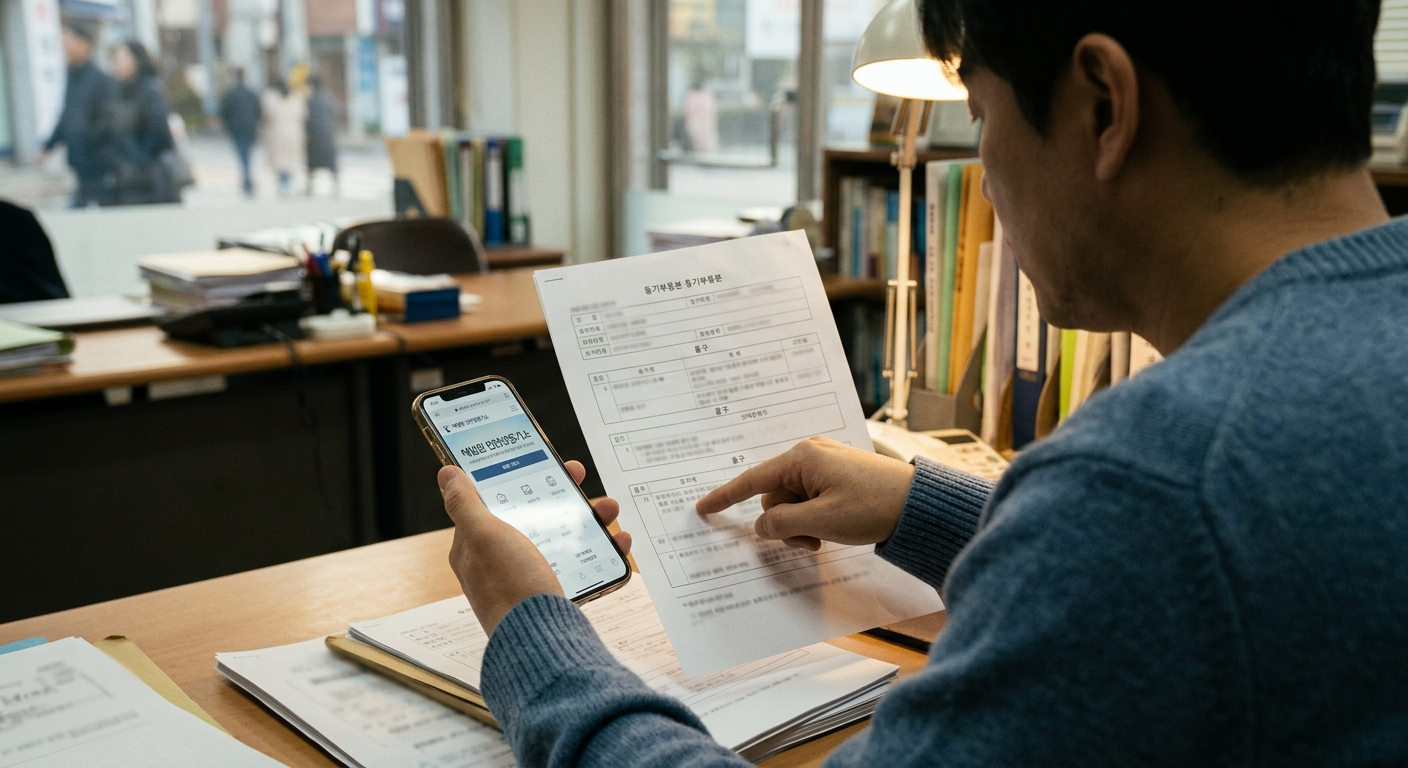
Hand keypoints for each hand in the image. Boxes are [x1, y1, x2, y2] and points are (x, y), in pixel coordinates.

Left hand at [441, 460, 631, 634]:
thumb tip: (447, 475)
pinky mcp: (554, 594)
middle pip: (532, 516)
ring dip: (587, 519)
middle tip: (581, 479)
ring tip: (609, 510)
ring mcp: (528, 578)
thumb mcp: (484, 536)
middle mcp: (501, 562)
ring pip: (561, 537)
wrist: (541, 645)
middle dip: (561, 496)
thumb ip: (465, 504)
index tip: (543, 460)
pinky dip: (602, 551)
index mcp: (476, 547)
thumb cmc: (509, 590)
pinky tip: (618, 543)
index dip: (517, 477)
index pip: (494, 501)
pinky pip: (581, 565)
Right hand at [696, 436, 914, 550]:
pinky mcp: (837, 476)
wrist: (920, 505)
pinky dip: (814, 519)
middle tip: (810, 543)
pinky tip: (833, 530)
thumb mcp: (821, 521)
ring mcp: (825, 465)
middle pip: (774, 496)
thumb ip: (782, 524)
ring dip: (801, 526)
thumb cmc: (874, 507)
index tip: (703, 508)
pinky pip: (810, 500)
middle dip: (784, 524)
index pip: (753, 479)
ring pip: (792, 503)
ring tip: (825, 538)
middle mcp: (810, 455)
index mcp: (803, 458)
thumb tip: (761, 527)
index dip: (726, 496)